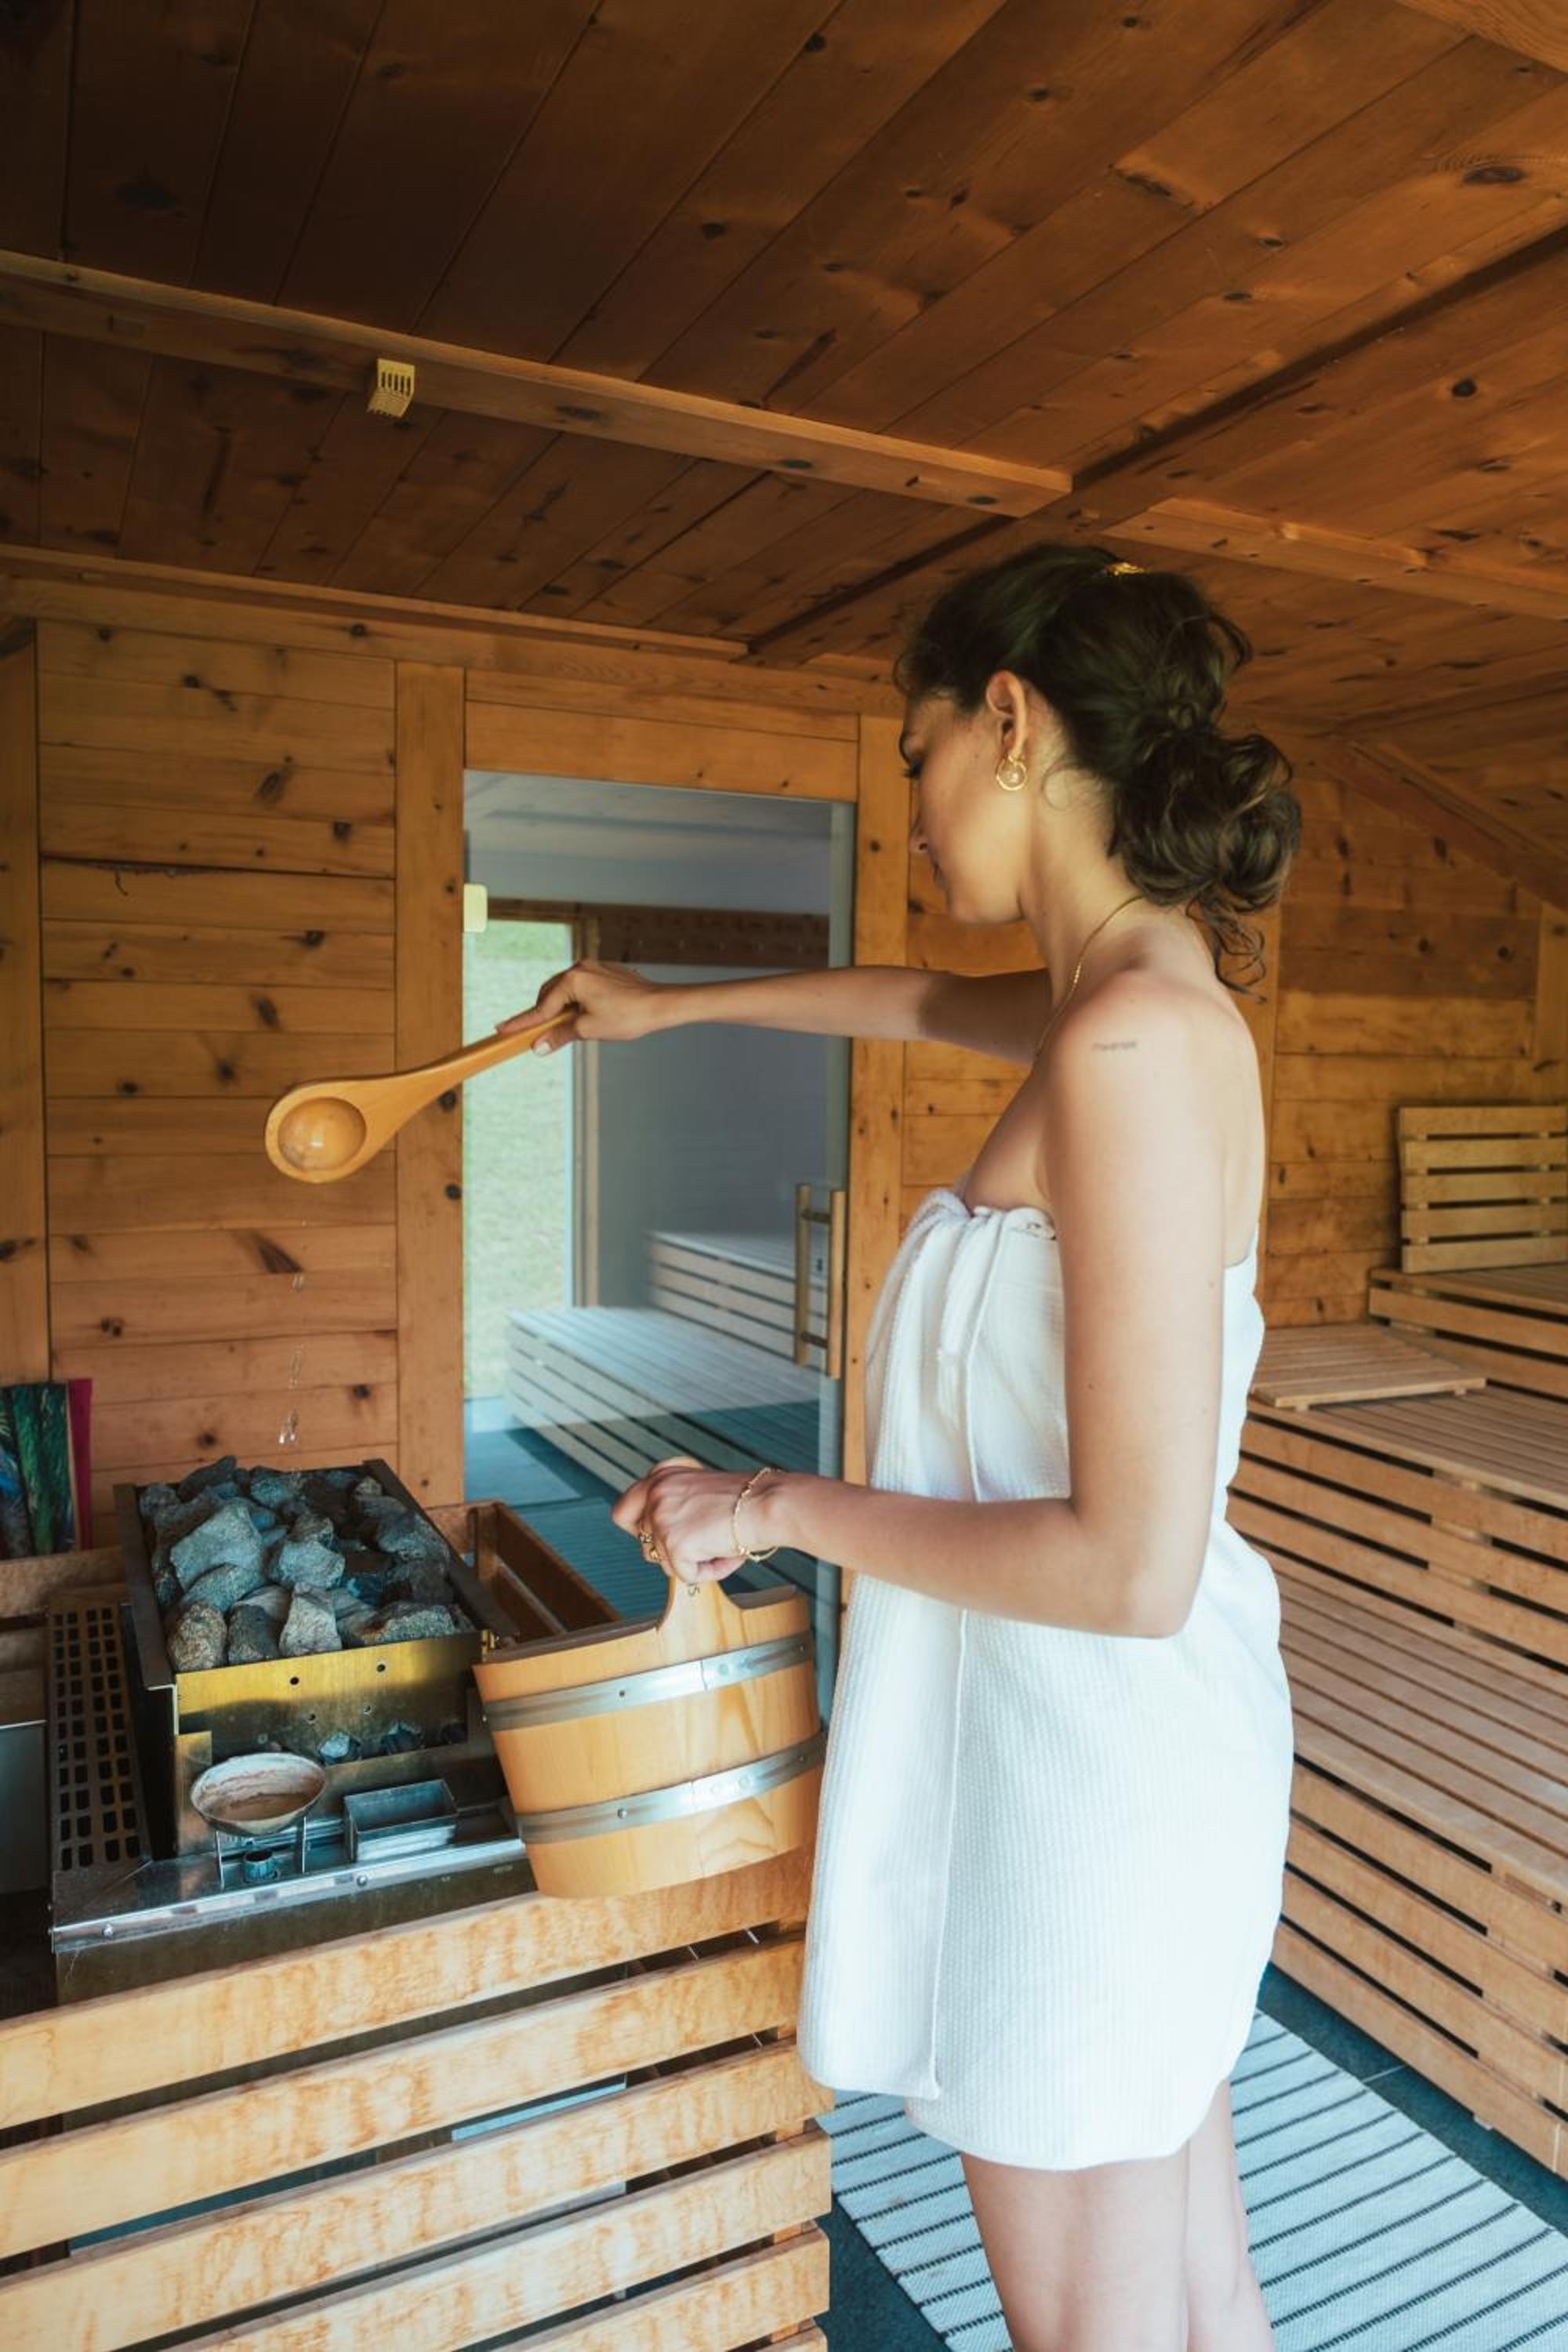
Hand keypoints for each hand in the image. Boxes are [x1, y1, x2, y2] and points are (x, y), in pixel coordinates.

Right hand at [495, 958, 667, 1053]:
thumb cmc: (627, 1016)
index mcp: (573, 980)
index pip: (541, 1007)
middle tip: (535, 1035)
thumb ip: (560, 1035)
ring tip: (564, 1027)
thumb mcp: (589, 1029)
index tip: (501, 1030)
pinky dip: (576, 1001)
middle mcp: (580, 967)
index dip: (521, 1022)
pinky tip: (583, 1015)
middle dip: (543, 1014)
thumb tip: (537, 1047)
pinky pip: (582, 985)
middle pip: (550, 994)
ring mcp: (594, 967)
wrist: (662, 1004)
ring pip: (566, 989)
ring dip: (561, 1008)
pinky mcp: (606, 971)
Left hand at [610, 1455, 778, 1588]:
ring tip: (723, 1545)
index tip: (656, 1539)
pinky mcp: (674, 1544)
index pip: (624, 1510)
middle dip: (669, 1553)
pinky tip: (728, 1553)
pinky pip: (686, 1575)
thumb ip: (676, 1508)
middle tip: (699, 1547)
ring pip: (666, 1563)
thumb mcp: (700, 1492)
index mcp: (661, 1477)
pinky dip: (709, 1573)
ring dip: (694, 1562)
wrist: (768, 1503)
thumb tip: (662, 1543)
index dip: (637, 1530)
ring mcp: (662, 1519)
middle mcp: (656, 1494)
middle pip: (643, 1543)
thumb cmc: (747, 1499)